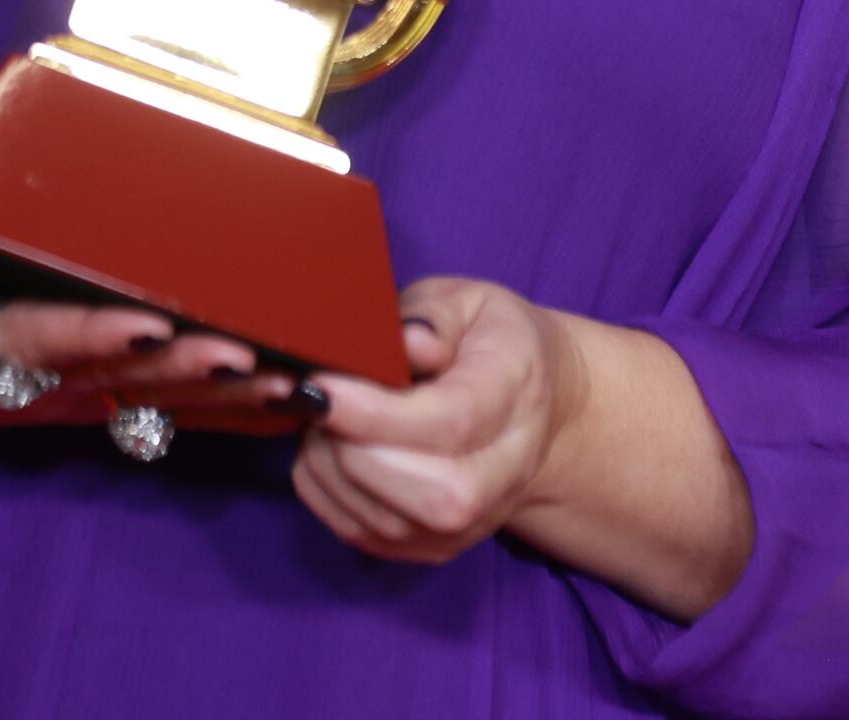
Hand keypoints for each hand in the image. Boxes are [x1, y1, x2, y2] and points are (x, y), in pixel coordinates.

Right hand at [0, 227, 298, 471]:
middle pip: (115, 377)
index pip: (35, 341)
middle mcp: (24, 383)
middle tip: (249, 351)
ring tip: (293, 380)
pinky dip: (222, 409)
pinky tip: (283, 403)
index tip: (144, 322)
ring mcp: (55, 397)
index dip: (89, 337)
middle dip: (183, 366)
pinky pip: (156, 409)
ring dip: (222, 394)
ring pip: (150, 398)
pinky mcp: (75, 400)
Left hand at [289, 276, 577, 565]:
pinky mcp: (434, 547)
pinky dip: (324, 491)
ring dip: (330, 469)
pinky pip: (360, 534)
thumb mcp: (467, 301)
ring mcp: (473, 521)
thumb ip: (434, 315)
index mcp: (516, 395)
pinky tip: (328, 446)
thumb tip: (405, 343)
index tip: (320, 388)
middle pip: (432, 494)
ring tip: (323, 417)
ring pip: (389, 523)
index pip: (452, 423)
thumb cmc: (487, 342)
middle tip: (317, 400)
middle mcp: (507, 472)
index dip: (377, 413)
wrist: (531, 406)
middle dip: (352, 449)